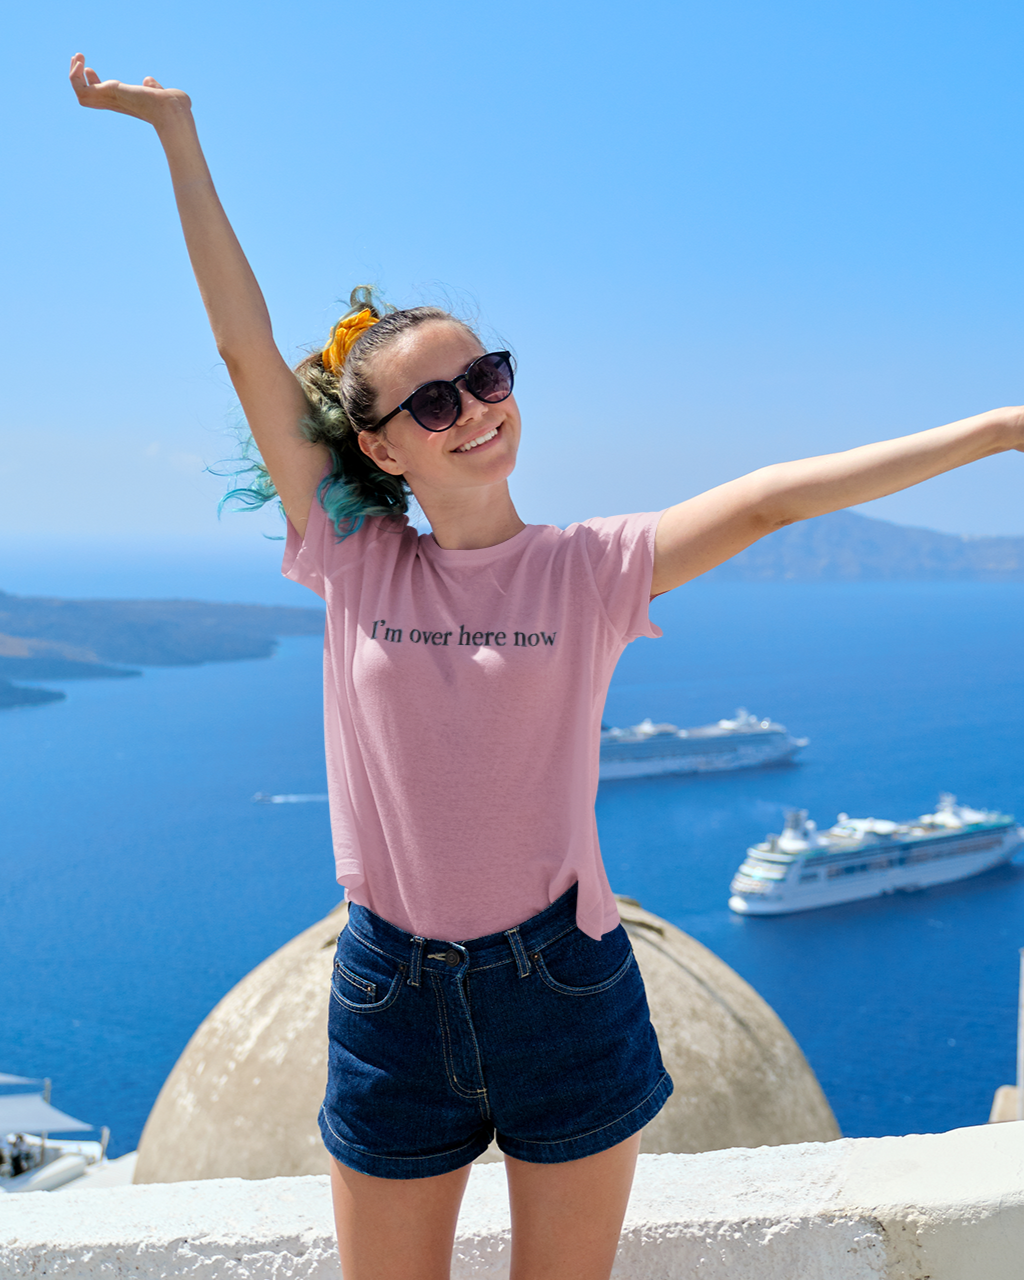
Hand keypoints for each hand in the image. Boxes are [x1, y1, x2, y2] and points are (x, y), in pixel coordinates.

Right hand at [69, 53, 190, 127]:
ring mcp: (108, 101)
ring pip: (80, 91)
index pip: (103, 96)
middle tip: (79, 59)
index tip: (91, 70)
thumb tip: (149, 81)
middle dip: (79, 77)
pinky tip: (81, 62)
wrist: (171, 110)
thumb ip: (154, 88)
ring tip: (78, 56)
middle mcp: (115, 104)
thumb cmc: (173, 106)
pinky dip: (75, 75)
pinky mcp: (105, 95)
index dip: (94, 83)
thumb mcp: (162, 94)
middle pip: (87, 95)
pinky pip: (79, 87)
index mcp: (126, 103)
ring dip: (74, 73)